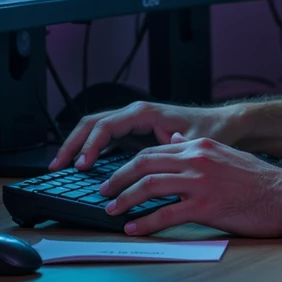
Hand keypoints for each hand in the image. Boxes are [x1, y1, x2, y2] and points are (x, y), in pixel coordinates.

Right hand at [50, 100, 215, 171]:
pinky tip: (81, 166)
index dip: (90, 146)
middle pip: (92, 124)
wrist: (224, 124)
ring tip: (60, 166)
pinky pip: (105, 138)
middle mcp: (135, 114)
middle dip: (72, 144)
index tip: (81, 165)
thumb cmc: (211, 131)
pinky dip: (90, 149)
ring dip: (76, 146)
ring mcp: (133, 122)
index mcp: (144, 113)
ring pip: (95, 129)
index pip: (106, 126)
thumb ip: (168, 151)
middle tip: (57, 165)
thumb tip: (145, 169)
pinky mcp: (135, 132)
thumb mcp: (190, 144)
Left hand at [99, 133, 281, 236]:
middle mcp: (197, 159)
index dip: (131, 164)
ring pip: (149, 186)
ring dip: (125, 200)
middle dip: (118, 178)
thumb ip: (199, 151)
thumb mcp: (228, 156)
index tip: (117, 176)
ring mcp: (201, 182)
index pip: (155, 150)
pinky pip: (166, 214)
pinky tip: (134, 229)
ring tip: (112, 211)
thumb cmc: (262, 181)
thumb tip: (172, 144)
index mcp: (201, 146)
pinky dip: (145, 223)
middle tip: (104, 192)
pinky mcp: (206, 206)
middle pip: (144, 164)